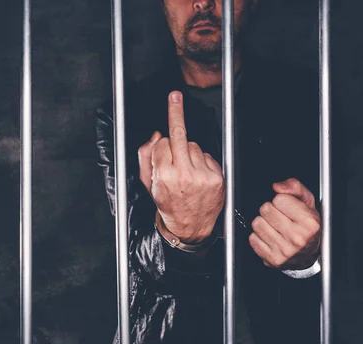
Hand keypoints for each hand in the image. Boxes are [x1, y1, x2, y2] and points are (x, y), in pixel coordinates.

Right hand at [138, 91, 224, 243]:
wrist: (189, 227)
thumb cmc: (167, 204)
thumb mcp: (148, 184)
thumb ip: (146, 158)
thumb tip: (156, 135)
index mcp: (163, 176)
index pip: (162, 143)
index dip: (161, 145)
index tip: (163, 124)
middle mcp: (183, 175)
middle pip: (179, 135)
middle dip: (175, 113)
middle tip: (174, 96)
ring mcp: (201, 176)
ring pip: (194, 146)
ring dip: (188, 152)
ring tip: (186, 171)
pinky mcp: (216, 178)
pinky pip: (207, 156)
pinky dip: (202, 161)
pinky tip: (197, 175)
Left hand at [248, 178, 320, 268]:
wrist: (309, 255)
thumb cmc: (307, 227)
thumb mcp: (308, 202)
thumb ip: (294, 187)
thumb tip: (277, 186)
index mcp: (309, 223)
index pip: (279, 199)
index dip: (281, 200)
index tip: (287, 207)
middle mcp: (297, 238)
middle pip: (265, 209)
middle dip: (270, 210)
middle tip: (279, 216)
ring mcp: (284, 250)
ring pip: (257, 223)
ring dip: (263, 223)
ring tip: (275, 226)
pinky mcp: (272, 259)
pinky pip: (253, 239)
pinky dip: (259, 236)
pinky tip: (270, 237)